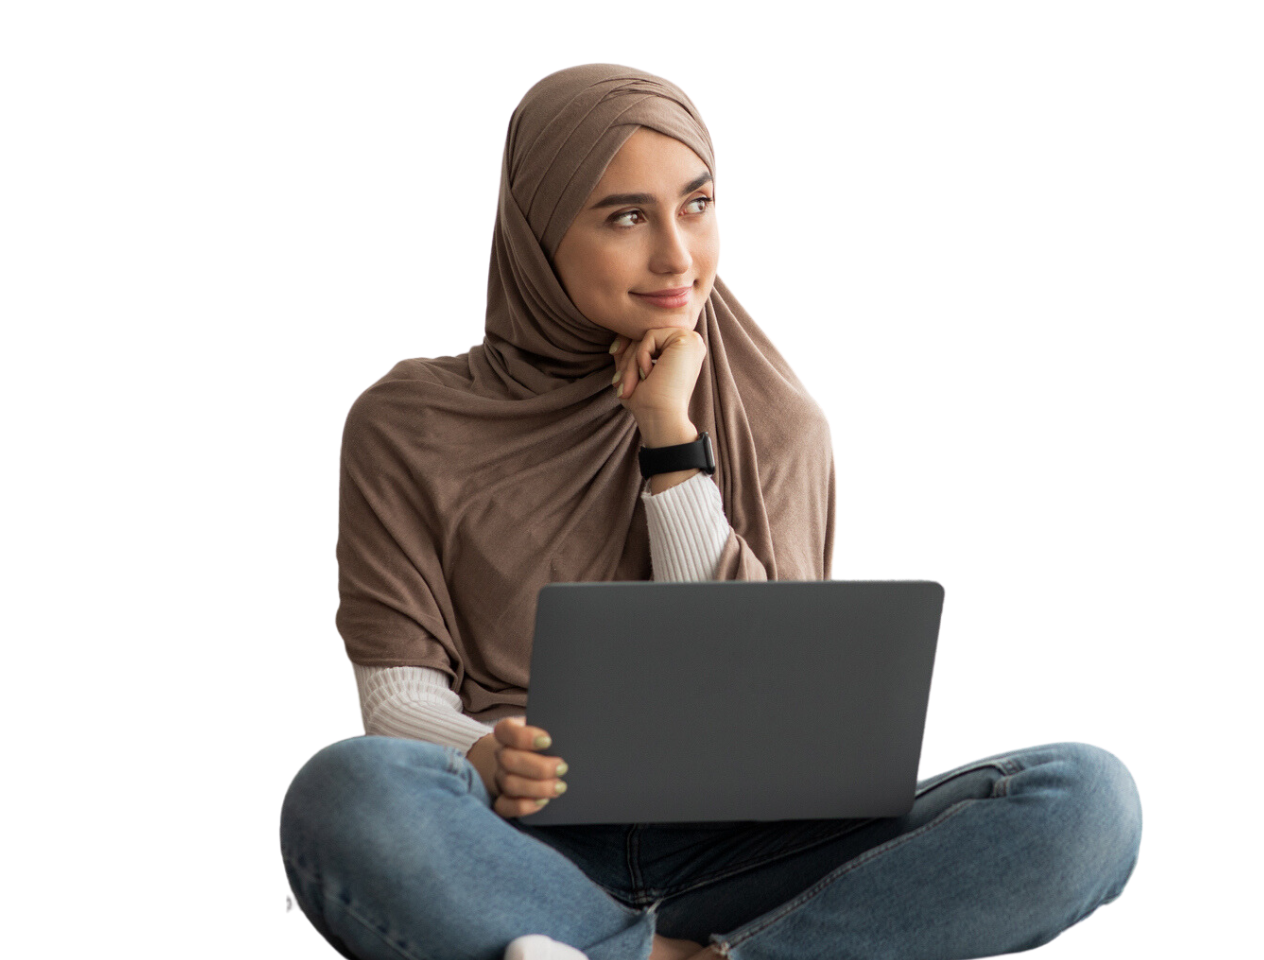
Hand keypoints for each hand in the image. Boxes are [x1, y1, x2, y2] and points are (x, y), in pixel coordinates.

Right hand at [467, 717, 567, 818]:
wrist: (530, 760)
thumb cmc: (543, 743)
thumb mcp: (547, 730)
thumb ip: (552, 730)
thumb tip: (568, 738)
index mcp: (508, 732)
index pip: (505, 730)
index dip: (524, 736)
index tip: (548, 741)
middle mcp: (501, 754)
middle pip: (508, 760)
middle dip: (539, 767)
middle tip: (562, 768)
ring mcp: (500, 777)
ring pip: (509, 784)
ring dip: (537, 788)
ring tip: (559, 787)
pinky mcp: (502, 798)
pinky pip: (504, 807)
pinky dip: (523, 806)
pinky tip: (543, 801)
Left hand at [609, 328, 705, 446]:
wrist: (661, 418)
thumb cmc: (647, 403)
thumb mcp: (632, 373)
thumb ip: (628, 353)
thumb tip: (618, 339)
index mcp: (681, 351)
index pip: (648, 339)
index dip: (627, 351)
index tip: (615, 371)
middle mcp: (689, 343)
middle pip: (644, 336)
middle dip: (626, 360)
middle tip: (621, 388)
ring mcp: (691, 339)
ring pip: (645, 335)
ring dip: (630, 362)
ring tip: (630, 386)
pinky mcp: (686, 338)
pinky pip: (649, 335)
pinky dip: (641, 356)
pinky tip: (648, 376)